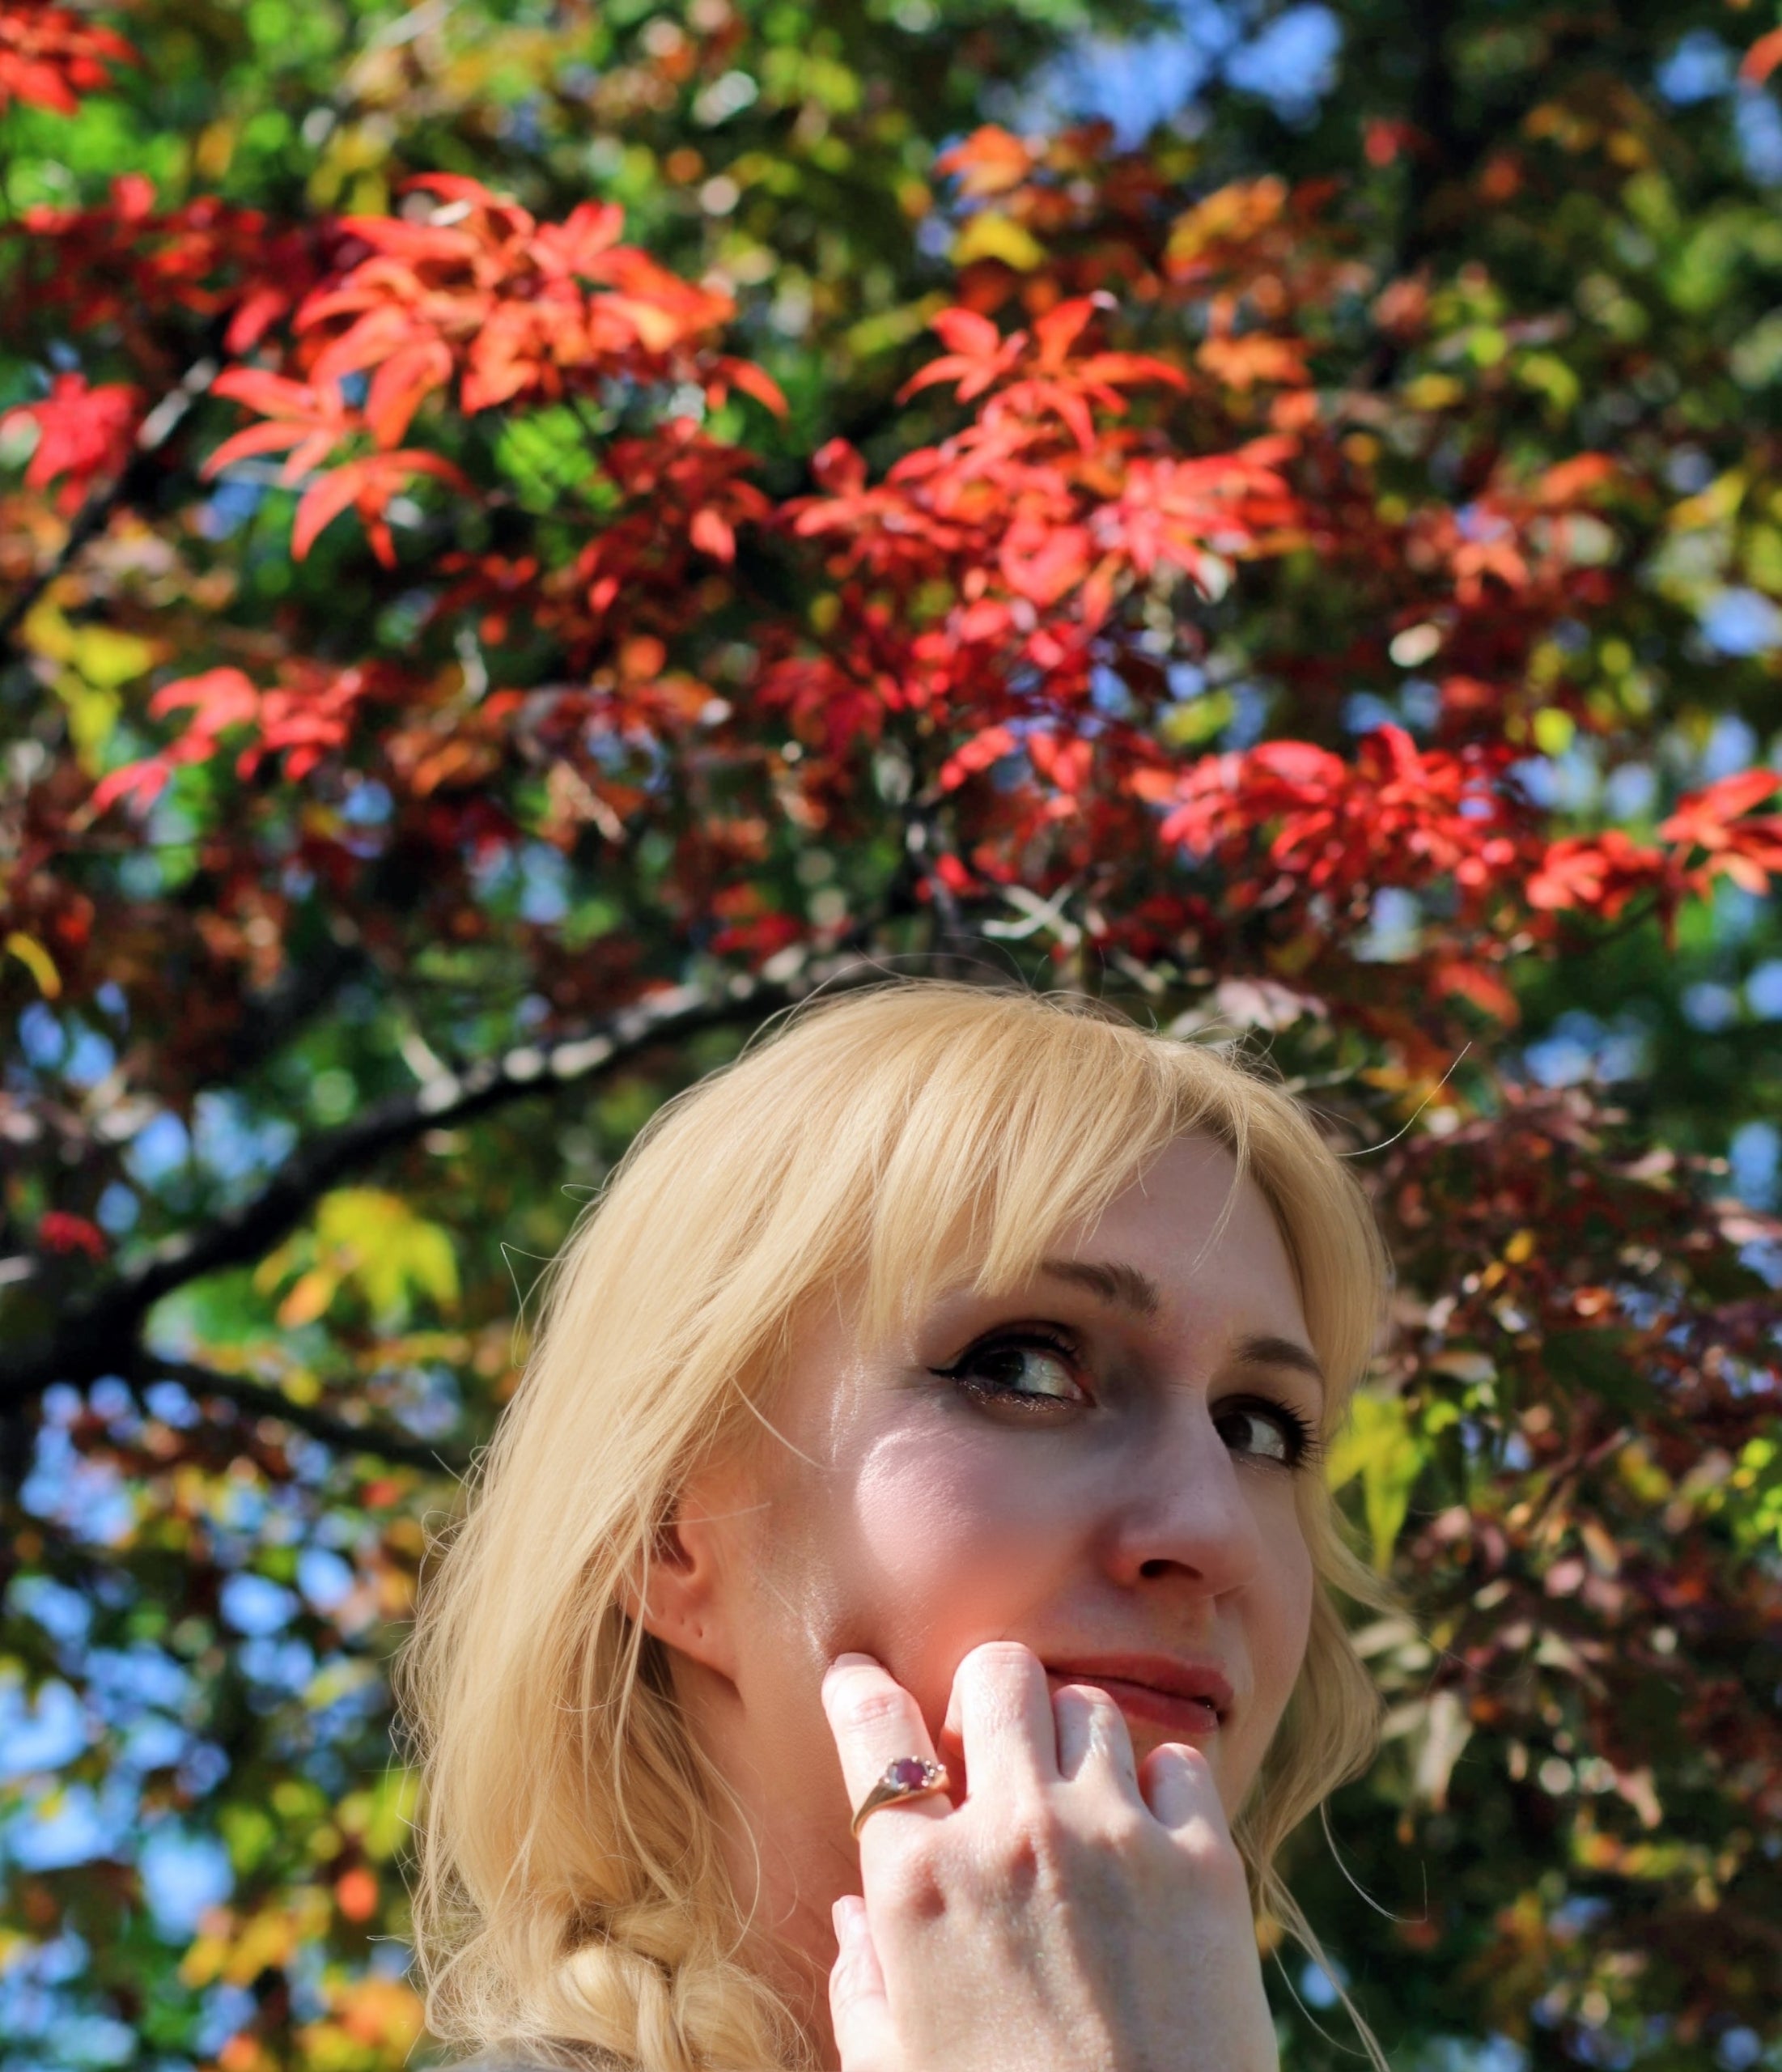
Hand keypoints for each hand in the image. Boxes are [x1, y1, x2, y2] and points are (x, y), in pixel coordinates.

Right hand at [820, 1642, 1278, 2071]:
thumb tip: (852, 1915)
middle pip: (997, 1672)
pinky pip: (1178, 1763)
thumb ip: (862, 1984)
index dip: (857, 1689)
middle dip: (986, 1699)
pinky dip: (1160, 1786)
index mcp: (921, 1885)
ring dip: (1070, 1743)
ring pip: (1086, 1704)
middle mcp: (1015, 1835)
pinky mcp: (1206, 1866)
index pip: (873, 1729)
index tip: (860, 1680)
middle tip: (991, 1756)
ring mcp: (1115, 1840)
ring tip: (1074, 1807)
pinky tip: (1147, 1841)